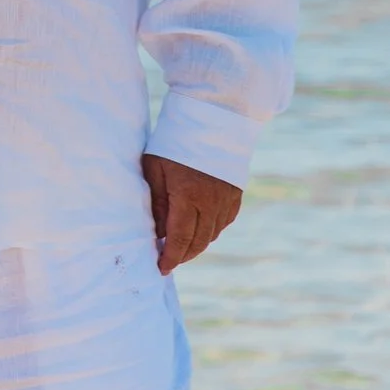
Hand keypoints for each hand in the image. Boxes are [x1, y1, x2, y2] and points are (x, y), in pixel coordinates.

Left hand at [143, 153, 242, 273]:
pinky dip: (210, 232)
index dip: (170, 257)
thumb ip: (156, 203)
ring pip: (211, 235)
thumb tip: (158, 232)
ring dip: (196, 246)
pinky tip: (198, 232)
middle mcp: (211, 204)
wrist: (212, 121)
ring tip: (180, 249)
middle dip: (182, 255)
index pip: (179, 238)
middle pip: (198, 242)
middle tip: (168, 261)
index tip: (161, 268)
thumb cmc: (174, 142)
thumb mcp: (155, 169)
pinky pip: (222, 224)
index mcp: (188, 198)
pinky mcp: (235, 197)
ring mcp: (226, 202)